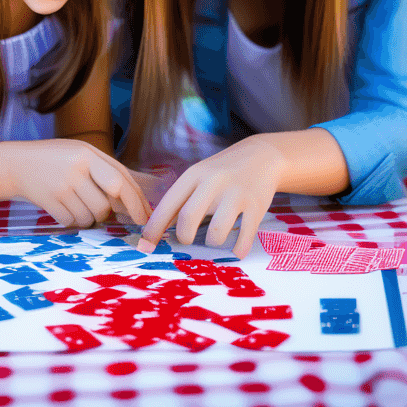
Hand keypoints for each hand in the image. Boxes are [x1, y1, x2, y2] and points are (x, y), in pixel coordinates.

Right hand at [8, 140, 151, 228]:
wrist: (17, 164)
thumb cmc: (58, 159)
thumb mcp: (82, 153)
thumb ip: (108, 171)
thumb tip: (134, 201)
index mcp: (87, 154)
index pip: (119, 181)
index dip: (135, 202)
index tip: (144, 217)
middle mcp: (75, 169)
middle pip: (105, 205)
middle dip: (112, 213)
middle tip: (113, 214)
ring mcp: (61, 186)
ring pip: (90, 217)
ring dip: (90, 216)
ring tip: (79, 201)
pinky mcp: (49, 202)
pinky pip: (73, 222)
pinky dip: (73, 220)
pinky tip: (65, 206)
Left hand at [138, 136, 286, 257]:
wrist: (262, 156)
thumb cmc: (223, 171)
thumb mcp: (199, 176)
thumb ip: (181, 199)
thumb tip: (157, 230)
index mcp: (194, 174)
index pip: (168, 204)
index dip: (154, 228)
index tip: (145, 246)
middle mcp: (214, 182)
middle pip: (188, 219)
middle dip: (184, 238)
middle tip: (187, 239)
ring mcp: (236, 194)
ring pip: (216, 233)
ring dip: (212, 243)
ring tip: (214, 238)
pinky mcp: (256, 206)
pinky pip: (243, 238)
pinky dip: (237, 250)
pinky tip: (235, 249)